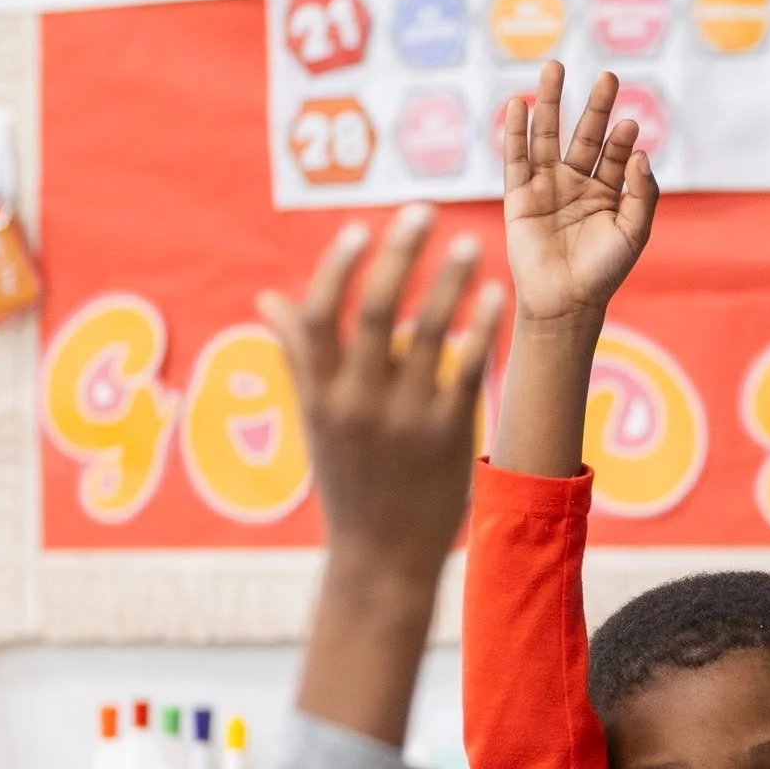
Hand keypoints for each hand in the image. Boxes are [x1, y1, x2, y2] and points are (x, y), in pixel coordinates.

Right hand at [260, 204, 501, 745]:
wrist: (379, 558)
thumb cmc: (349, 481)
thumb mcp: (314, 421)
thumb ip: (297, 356)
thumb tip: (271, 297)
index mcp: (318, 393)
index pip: (319, 313)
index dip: (339, 265)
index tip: (362, 226)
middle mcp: (355, 400)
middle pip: (373, 309)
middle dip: (399, 253)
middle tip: (424, 210)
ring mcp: (401, 419)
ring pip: (426, 332)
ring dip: (449, 281)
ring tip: (473, 244)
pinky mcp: (445, 436)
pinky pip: (467, 370)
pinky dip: (482, 329)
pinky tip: (498, 298)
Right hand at [502, 62, 657, 331]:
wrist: (565, 303)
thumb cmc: (603, 272)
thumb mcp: (634, 232)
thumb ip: (642, 193)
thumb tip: (640, 153)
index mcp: (607, 192)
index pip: (615, 154)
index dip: (621, 138)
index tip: (629, 123)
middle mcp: (576, 184)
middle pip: (585, 135)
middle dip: (594, 106)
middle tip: (607, 76)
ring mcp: (547, 187)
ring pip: (547, 137)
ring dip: (550, 103)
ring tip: (554, 69)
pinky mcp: (519, 197)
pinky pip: (515, 159)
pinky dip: (515, 132)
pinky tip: (517, 105)